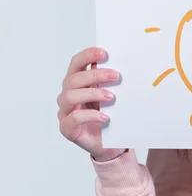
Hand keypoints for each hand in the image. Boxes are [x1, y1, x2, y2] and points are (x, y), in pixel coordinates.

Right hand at [56, 47, 126, 161]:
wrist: (112, 143)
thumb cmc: (112, 115)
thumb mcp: (115, 95)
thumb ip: (112, 81)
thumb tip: (123, 64)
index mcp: (79, 82)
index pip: (76, 64)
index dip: (87, 56)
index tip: (103, 52)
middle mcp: (69, 94)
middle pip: (73, 79)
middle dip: (95, 75)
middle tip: (116, 75)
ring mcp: (66, 112)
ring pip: (69, 96)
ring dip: (92, 93)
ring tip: (111, 97)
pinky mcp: (67, 128)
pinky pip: (73, 119)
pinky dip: (90, 116)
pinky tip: (106, 117)